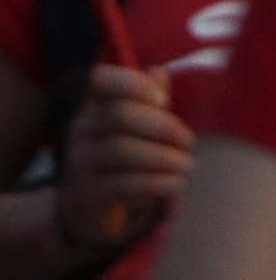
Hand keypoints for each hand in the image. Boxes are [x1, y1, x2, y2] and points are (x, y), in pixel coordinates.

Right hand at [59, 61, 187, 247]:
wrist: (92, 209)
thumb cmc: (127, 157)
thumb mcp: (140, 126)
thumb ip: (151, 100)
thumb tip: (158, 72)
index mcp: (96, 106)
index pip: (101, 79)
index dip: (134, 84)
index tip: (164, 101)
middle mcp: (82, 131)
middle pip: (120, 115)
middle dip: (164, 126)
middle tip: (188, 143)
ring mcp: (80, 164)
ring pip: (122, 150)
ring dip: (164, 157)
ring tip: (186, 165)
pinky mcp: (87, 195)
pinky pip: (123, 184)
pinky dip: (156, 183)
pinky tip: (175, 185)